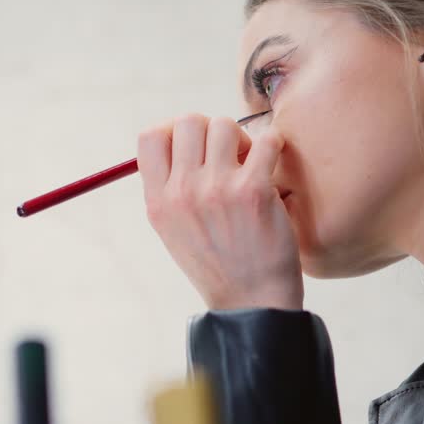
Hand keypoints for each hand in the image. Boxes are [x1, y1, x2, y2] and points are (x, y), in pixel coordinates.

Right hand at [137, 114, 302, 309]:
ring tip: (249, 163)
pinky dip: (273, 146)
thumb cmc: (215, 262)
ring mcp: (217, 190)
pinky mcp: (254, 191)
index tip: (192, 147)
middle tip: (226, 155)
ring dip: (242, 139)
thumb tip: (176, 139)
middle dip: (210, 130)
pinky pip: (265, 141)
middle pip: (189, 122)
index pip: (150, 137)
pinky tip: (272, 166)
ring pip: (225, 126)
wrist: (250, 301)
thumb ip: (167, 187)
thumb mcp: (171, 229)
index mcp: (157, 201)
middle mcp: (182, 192)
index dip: (173, 132)